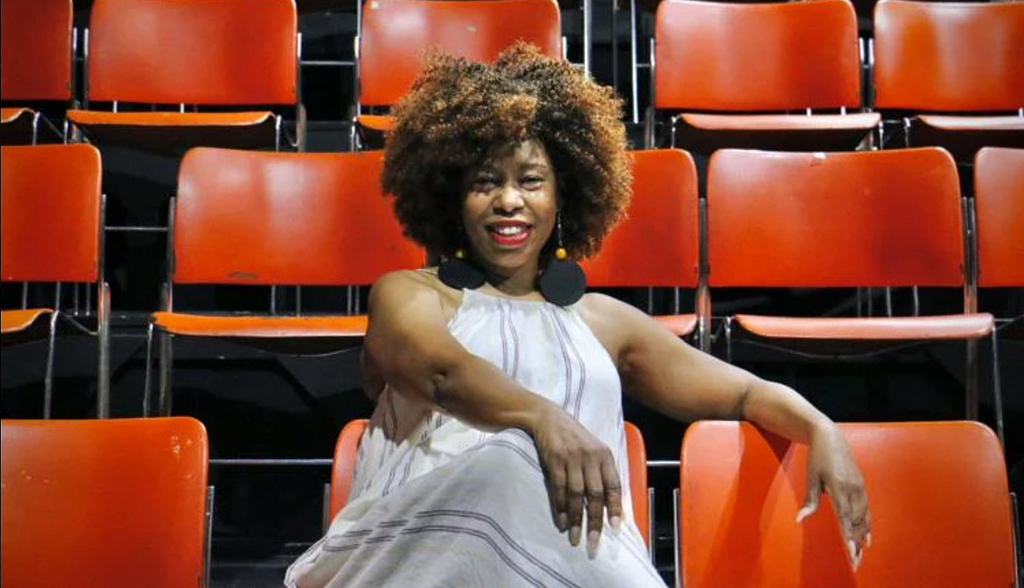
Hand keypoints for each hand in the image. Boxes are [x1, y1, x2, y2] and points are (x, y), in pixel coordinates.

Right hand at [529, 404, 622, 557]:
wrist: (547, 417)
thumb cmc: (573, 437)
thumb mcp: (593, 449)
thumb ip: (601, 472)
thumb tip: (610, 505)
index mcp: (604, 455)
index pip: (614, 485)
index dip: (615, 508)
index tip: (614, 528)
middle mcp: (590, 457)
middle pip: (595, 495)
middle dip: (595, 521)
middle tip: (593, 543)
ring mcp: (572, 458)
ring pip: (576, 495)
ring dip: (576, 519)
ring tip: (575, 537)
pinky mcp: (555, 460)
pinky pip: (559, 489)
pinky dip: (561, 507)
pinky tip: (562, 521)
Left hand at [798, 424, 870, 570]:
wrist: (830, 437)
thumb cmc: (817, 458)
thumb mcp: (811, 478)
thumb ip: (809, 501)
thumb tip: (800, 520)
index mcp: (838, 486)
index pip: (845, 517)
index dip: (849, 536)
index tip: (851, 552)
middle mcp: (852, 488)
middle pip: (856, 521)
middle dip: (856, 543)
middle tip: (855, 562)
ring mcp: (859, 487)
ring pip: (863, 516)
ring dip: (863, 536)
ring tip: (861, 554)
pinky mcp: (861, 485)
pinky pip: (866, 509)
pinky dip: (867, 524)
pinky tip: (867, 536)